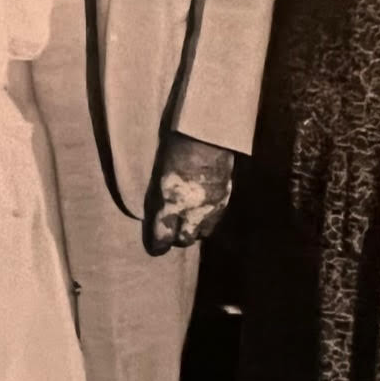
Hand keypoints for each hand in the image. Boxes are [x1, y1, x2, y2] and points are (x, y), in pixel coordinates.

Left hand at [146, 133, 234, 255]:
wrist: (207, 135)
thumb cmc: (175, 148)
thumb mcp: (159, 175)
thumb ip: (159, 199)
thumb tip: (159, 213)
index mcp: (169, 206)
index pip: (161, 241)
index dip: (157, 245)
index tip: (155, 245)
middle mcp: (191, 212)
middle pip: (184, 240)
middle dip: (177, 238)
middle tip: (171, 229)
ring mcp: (210, 207)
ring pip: (202, 233)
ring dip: (194, 229)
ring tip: (189, 219)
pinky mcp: (224, 198)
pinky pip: (216, 218)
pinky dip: (208, 218)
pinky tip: (204, 208)